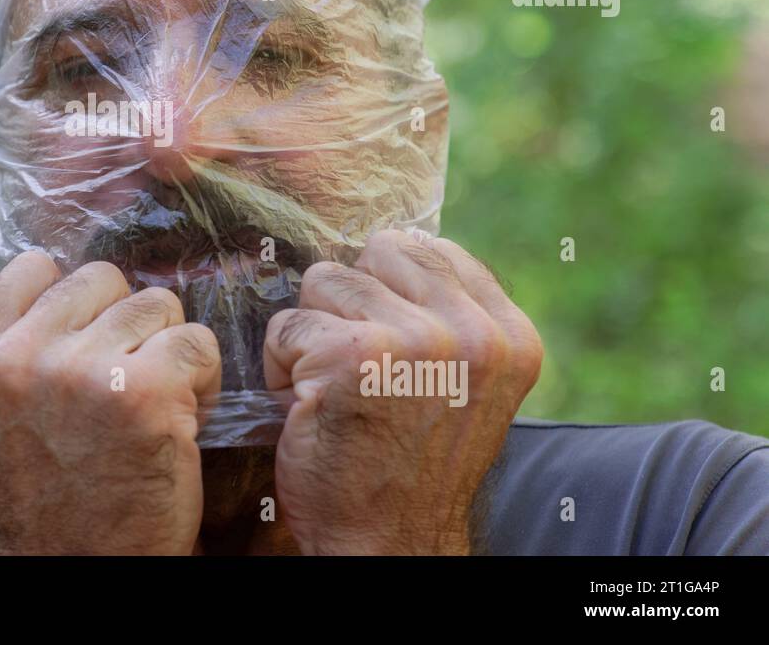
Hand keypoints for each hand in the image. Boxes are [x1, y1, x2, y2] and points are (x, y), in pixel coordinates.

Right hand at [0, 250, 221, 553]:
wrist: (83, 568)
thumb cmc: (53, 488)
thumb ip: (15, 340)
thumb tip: (58, 271)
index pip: (33, 267)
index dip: (72, 304)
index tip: (80, 349)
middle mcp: (16, 358)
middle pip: (102, 279)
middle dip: (122, 324)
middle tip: (120, 385)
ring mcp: (80, 371)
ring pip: (156, 304)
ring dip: (165, 349)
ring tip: (150, 403)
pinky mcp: (145, 393)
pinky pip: (197, 342)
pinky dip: (203, 378)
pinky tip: (181, 420)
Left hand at [264, 230, 542, 554]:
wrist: (388, 544)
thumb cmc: (409, 464)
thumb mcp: (461, 385)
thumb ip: (448, 317)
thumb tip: (400, 244)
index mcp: (509, 337)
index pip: (434, 251)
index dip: (390, 289)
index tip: (388, 347)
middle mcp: (472, 334)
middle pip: (377, 254)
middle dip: (352, 303)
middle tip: (359, 371)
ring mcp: (414, 342)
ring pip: (324, 281)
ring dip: (312, 334)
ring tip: (334, 390)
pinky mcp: (352, 357)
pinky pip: (285, 324)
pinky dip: (280, 366)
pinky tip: (308, 408)